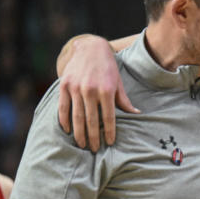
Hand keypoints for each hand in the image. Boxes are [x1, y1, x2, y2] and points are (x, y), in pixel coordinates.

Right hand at [57, 35, 138, 151]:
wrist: (90, 48)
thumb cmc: (108, 68)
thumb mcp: (118, 83)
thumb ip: (124, 100)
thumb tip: (136, 114)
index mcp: (106, 90)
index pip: (108, 117)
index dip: (108, 131)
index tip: (110, 142)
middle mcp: (90, 90)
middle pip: (91, 120)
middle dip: (93, 137)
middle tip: (94, 149)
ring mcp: (75, 88)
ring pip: (76, 116)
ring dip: (79, 133)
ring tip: (81, 144)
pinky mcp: (64, 85)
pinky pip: (63, 107)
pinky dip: (64, 120)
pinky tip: (67, 130)